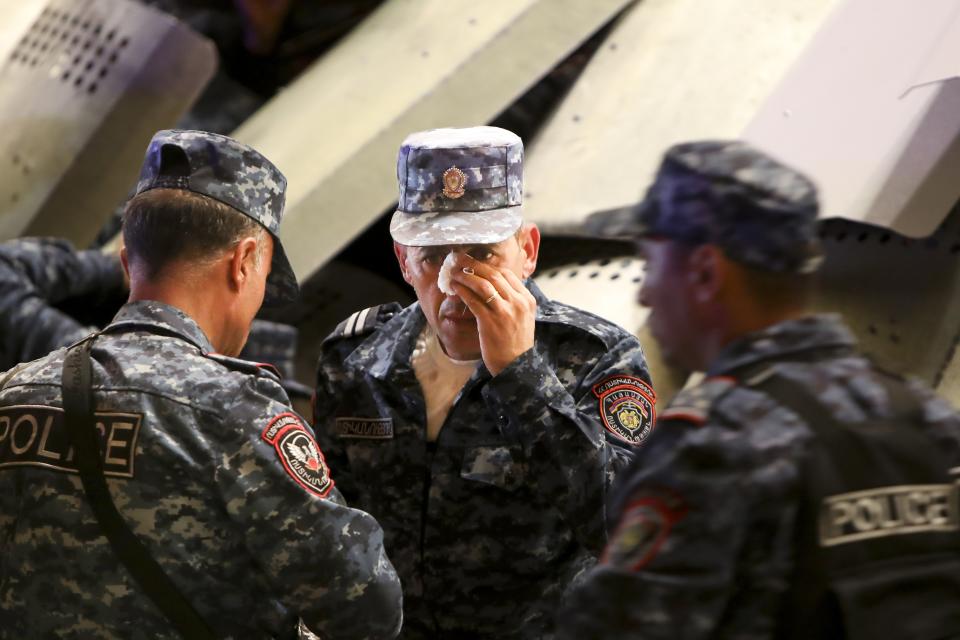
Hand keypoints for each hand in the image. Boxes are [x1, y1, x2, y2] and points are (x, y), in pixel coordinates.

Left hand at [450, 255, 536, 375]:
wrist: (516, 367)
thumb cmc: (515, 344)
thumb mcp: (522, 318)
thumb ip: (512, 301)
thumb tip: (492, 286)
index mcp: (527, 299)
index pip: (506, 274)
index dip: (487, 266)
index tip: (473, 264)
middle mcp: (518, 302)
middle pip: (493, 275)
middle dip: (472, 265)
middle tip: (457, 259)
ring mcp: (505, 312)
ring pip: (482, 284)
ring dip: (465, 275)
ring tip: (452, 272)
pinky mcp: (490, 322)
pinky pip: (473, 300)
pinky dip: (462, 291)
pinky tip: (454, 288)